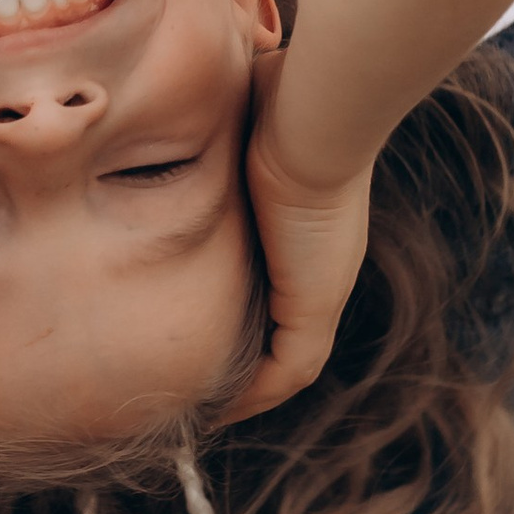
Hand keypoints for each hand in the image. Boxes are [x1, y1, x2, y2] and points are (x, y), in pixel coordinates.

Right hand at [229, 55, 372, 421]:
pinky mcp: (314, 308)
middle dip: (240, 360)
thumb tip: (194, 103)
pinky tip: (217, 410)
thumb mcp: (235, 126)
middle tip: (192, 381)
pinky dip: (254, 396)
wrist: (310, 118)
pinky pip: (286, 373)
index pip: (273, 290)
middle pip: (283, 334)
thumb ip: (218, 129)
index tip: (195, 327)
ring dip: (245, 387)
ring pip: (286, 362)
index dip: (239, 314)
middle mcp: (319, 268)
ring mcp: (320, 290)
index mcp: (301, 231)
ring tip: (198, 406)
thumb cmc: (275, 107)